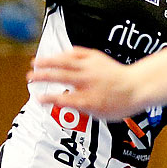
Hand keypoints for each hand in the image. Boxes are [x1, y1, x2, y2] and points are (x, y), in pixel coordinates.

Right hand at [29, 47, 143, 118]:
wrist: (137, 87)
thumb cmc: (120, 104)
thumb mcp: (99, 114)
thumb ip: (80, 108)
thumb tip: (64, 103)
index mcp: (88, 99)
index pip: (63, 99)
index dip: (49, 99)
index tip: (38, 99)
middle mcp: (88, 81)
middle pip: (60, 77)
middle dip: (43, 76)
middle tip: (29, 77)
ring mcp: (91, 67)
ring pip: (65, 61)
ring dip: (49, 61)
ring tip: (35, 62)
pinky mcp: (95, 57)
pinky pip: (77, 53)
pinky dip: (66, 54)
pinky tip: (59, 55)